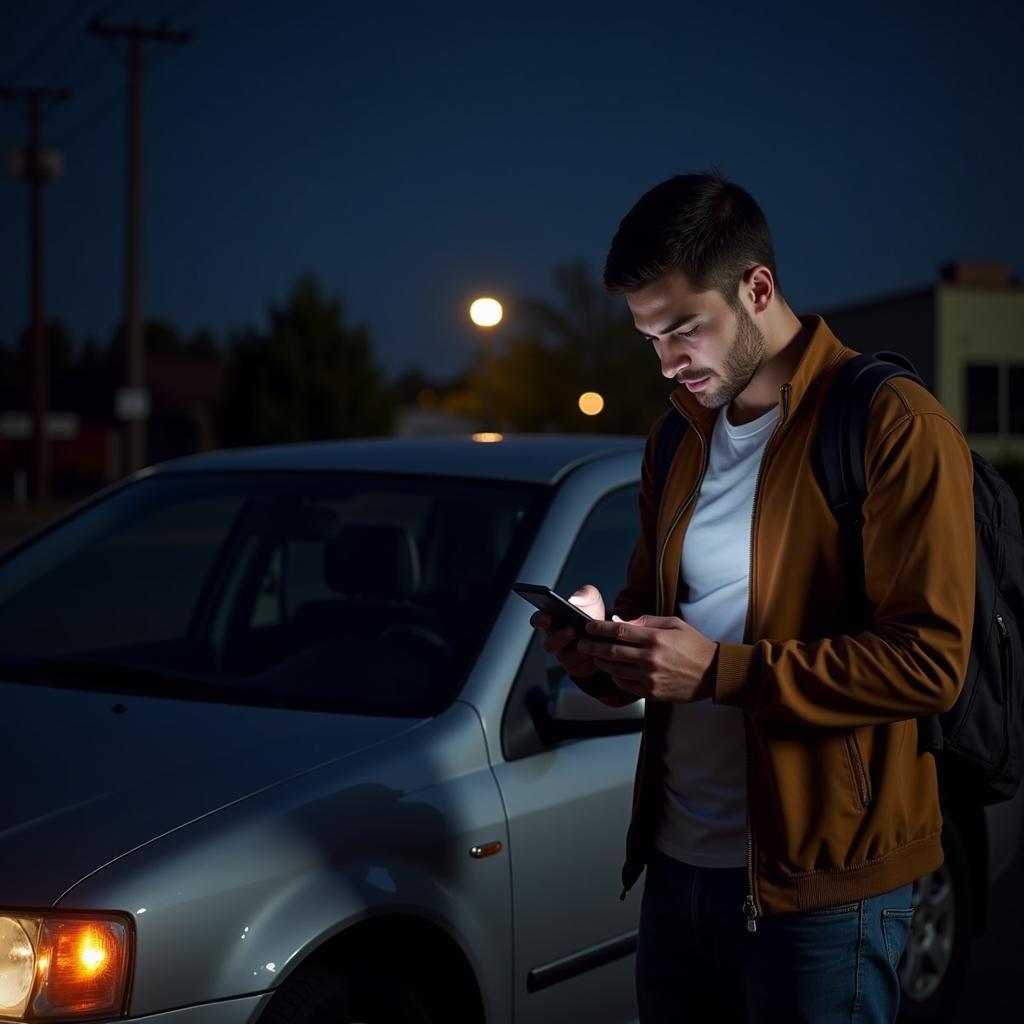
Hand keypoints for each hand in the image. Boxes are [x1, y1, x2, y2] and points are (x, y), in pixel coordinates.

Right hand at [529, 584, 605, 678]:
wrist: (606, 632)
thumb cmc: (591, 613)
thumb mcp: (590, 599)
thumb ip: (584, 594)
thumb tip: (575, 599)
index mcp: (551, 621)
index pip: (538, 620)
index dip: (540, 620)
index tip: (546, 617)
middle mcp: (553, 641)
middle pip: (549, 644)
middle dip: (559, 638)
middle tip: (572, 630)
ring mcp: (564, 656)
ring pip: (566, 658)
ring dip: (578, 651)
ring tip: (591, 642)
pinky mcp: (576, 668)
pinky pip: (581, 668)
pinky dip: (589, 662)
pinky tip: (599, 653)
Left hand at [576, 614, 717, 702]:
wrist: (713, 673)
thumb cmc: (694, 645)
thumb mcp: (674, 624)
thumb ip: (645, 621)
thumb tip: (619, 621)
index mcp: (656, 639)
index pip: (619, 631)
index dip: (599, 628)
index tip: (588, 626)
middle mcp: (650, 659)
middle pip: (611, 651)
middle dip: (592, 646)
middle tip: (581, 642)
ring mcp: (650, 677)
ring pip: (615, 669)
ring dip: (600, 661)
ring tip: (594, 655)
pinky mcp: (651, 692)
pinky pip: (624, 684)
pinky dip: (614, 676)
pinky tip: (612, 670)